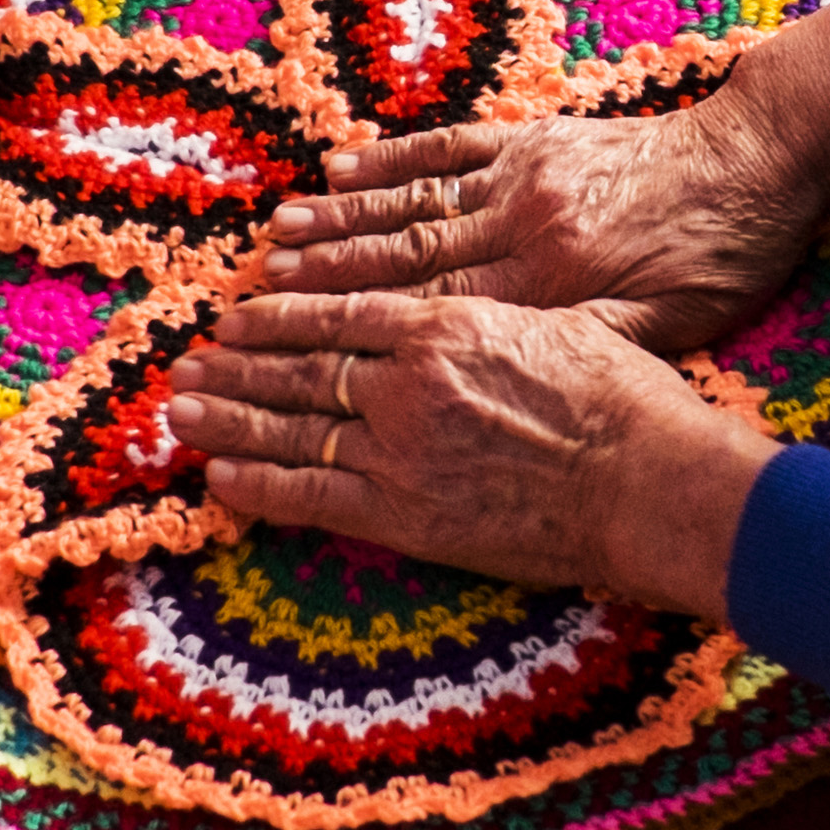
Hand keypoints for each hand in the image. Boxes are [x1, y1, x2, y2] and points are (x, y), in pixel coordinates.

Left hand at [169, 293, 777, 618]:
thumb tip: (487, 317)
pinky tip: (220, 477)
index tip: (240, 314)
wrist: (646, 480)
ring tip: (183, 411)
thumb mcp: (566, 326)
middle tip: (189, 363)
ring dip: (231, 419)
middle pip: (301, 369)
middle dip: (238, 367)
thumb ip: (505, 321)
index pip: (340, 314)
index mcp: (446, 324)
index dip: (281, 315)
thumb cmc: (627, 402)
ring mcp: (399, 449)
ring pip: (292, 428)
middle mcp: (408, 381)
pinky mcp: (404, 515)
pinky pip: (312, 497)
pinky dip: (261, 487)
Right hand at [256, 0, 829, 347]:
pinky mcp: (535, 137)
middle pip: (397, 259)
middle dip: (317, 284)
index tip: (288, 348)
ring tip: (268, 243)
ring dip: (336, 223)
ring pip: (411, 202)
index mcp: (550, 287)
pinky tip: (339, 173)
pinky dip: (390, 161)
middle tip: (247, 306)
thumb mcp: (670, 330)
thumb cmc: (723, 263)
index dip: (350, 331)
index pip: (429, 313)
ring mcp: (522, 175)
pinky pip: (449, 148)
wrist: (762, 162)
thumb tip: (509, 379)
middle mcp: (521, 226)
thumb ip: (585, 348)